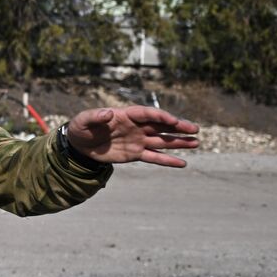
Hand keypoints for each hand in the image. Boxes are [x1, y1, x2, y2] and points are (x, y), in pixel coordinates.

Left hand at [65, 106, 199, 167]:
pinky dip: (168, 161)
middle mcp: (136, 127)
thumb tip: (108, 113)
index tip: (173, 121)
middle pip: (160, 126)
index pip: (147, 114)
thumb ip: (95, 116)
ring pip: (161, 141)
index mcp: (126, 115)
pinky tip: (182, 163)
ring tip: (196, 143)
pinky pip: (154, 158)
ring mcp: (137, 141)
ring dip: (178, 142)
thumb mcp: (83, 120)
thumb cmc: (82, 128)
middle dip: (177, 127)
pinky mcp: (135, 154)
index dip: (160, 117)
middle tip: (194, 129)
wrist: (80, 145)